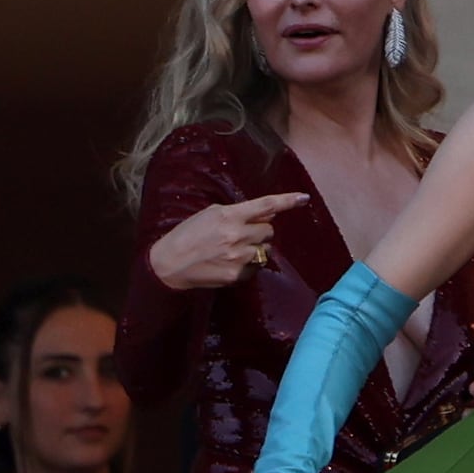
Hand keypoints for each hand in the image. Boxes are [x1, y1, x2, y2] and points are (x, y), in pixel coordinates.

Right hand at [150, 189, 313, 292]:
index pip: (266, 206)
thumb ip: (238, 213)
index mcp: (229, 216)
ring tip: (234, 249)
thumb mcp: (210, 215)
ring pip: (266, 249)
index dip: (287, 201)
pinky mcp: (238, 275)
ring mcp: (239, 257)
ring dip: (256, 247)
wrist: (169, 264)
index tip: (304, 198)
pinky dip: (250, 263)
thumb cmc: (188, 235)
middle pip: (269, 230)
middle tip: (241, 233)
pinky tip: (231, 261)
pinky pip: (257, 266)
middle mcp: (237, 235)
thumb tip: (266, 214)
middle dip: (260, 230)